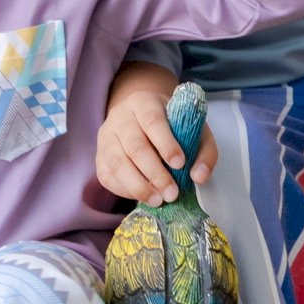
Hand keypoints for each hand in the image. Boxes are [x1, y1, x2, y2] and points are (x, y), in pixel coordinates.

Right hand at [97, 86, 217, 205]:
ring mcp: (107, 136)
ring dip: (138, 186)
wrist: (142, 116)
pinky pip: (107, 175)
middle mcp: (121, 117)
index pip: (152, 120)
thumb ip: (203, 151)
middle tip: (172, 193)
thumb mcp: (193, 128)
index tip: (180, 164)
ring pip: (117, 162)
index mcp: (144, 102)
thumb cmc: (171, 125)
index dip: (165, 143)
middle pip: (134, 145)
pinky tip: (142, 197)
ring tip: (158, 200)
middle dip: (155, 173)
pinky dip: (125, 190)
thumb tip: (199, 177)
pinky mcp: (99, 156)